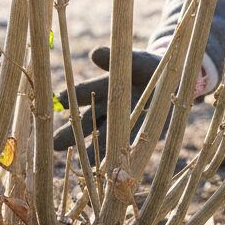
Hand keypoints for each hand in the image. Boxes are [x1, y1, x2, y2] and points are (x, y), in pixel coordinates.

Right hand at [52, 47, 160, 161]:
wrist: (172, 80)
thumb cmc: (148, 68)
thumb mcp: (135, 61)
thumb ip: (115, 60)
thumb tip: (94, 54)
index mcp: (103, 87)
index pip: (82, 93)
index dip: (69, 97)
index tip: (57, 102)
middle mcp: (108, 108)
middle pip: (85, 122)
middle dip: (70, 133)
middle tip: (53, 144)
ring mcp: (122, 123)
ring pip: (101, 139)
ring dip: (91, 152)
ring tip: (80, 165)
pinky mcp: (138, 134)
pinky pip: (123, 148)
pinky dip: (114, 158)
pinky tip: (107, 171)